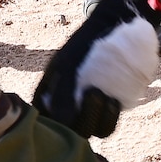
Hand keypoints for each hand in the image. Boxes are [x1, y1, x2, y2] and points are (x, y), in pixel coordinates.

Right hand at [35, 0, 160, 137]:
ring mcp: (85, 111)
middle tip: (95, 93)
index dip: (57, 122)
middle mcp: (64, 108)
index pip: (46, 122)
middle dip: (84, 118)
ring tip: (106, 97)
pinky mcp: (105, 112)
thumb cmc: (85, 43)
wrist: (113, 30)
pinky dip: (110, 117)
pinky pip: (106, 126)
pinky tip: (114, 101)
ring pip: (91, 131)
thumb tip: (62, 121)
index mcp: (47, 97)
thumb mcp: (69, 63)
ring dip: (99, 120)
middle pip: (71, 131)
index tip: (71, 103)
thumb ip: (63, 91)